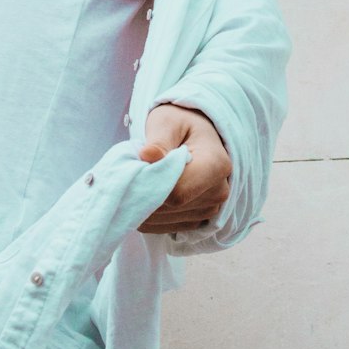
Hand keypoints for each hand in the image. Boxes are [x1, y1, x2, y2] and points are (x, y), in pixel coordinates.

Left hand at [136, 102, 231, 233]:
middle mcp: (219, 191)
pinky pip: (167, 227)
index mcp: (215, 165)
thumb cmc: (180, 124)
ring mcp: (211, 208)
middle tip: (129, 176)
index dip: (149, 187)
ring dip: (144, 207)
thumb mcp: (167, 122)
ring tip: (138, 182)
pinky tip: (142, 197)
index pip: (178, 192)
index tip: (132, 173)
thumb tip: (146, 155)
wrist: (194, 134)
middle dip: (144, 195)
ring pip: (167, 220)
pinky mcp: (199, 218)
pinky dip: (149, 216)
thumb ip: (158, 140)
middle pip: (172, 208)